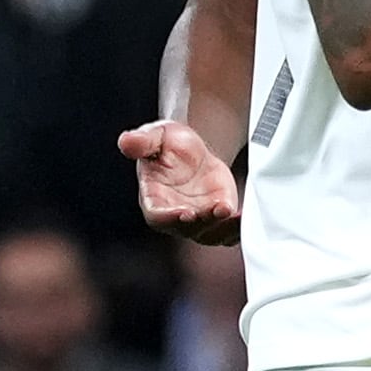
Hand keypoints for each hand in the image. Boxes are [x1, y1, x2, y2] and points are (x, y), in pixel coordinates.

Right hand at [122, 117, 243, 243]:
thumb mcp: (156, 136)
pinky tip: (244, 218)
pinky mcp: (218, 217)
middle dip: (202, 222)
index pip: (158, 216)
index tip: (185, 213)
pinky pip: (228, 231)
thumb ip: (142, 142)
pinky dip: (237, 228)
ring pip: (209, 234)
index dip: (170, 218)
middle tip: (216, 210)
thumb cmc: (167, 144)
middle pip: (187, 228)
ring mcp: (198, 219)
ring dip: (222, 228)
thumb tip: (126, 141)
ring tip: (233, 214)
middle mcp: (175, 215)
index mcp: (154, 199)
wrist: (192, 150)